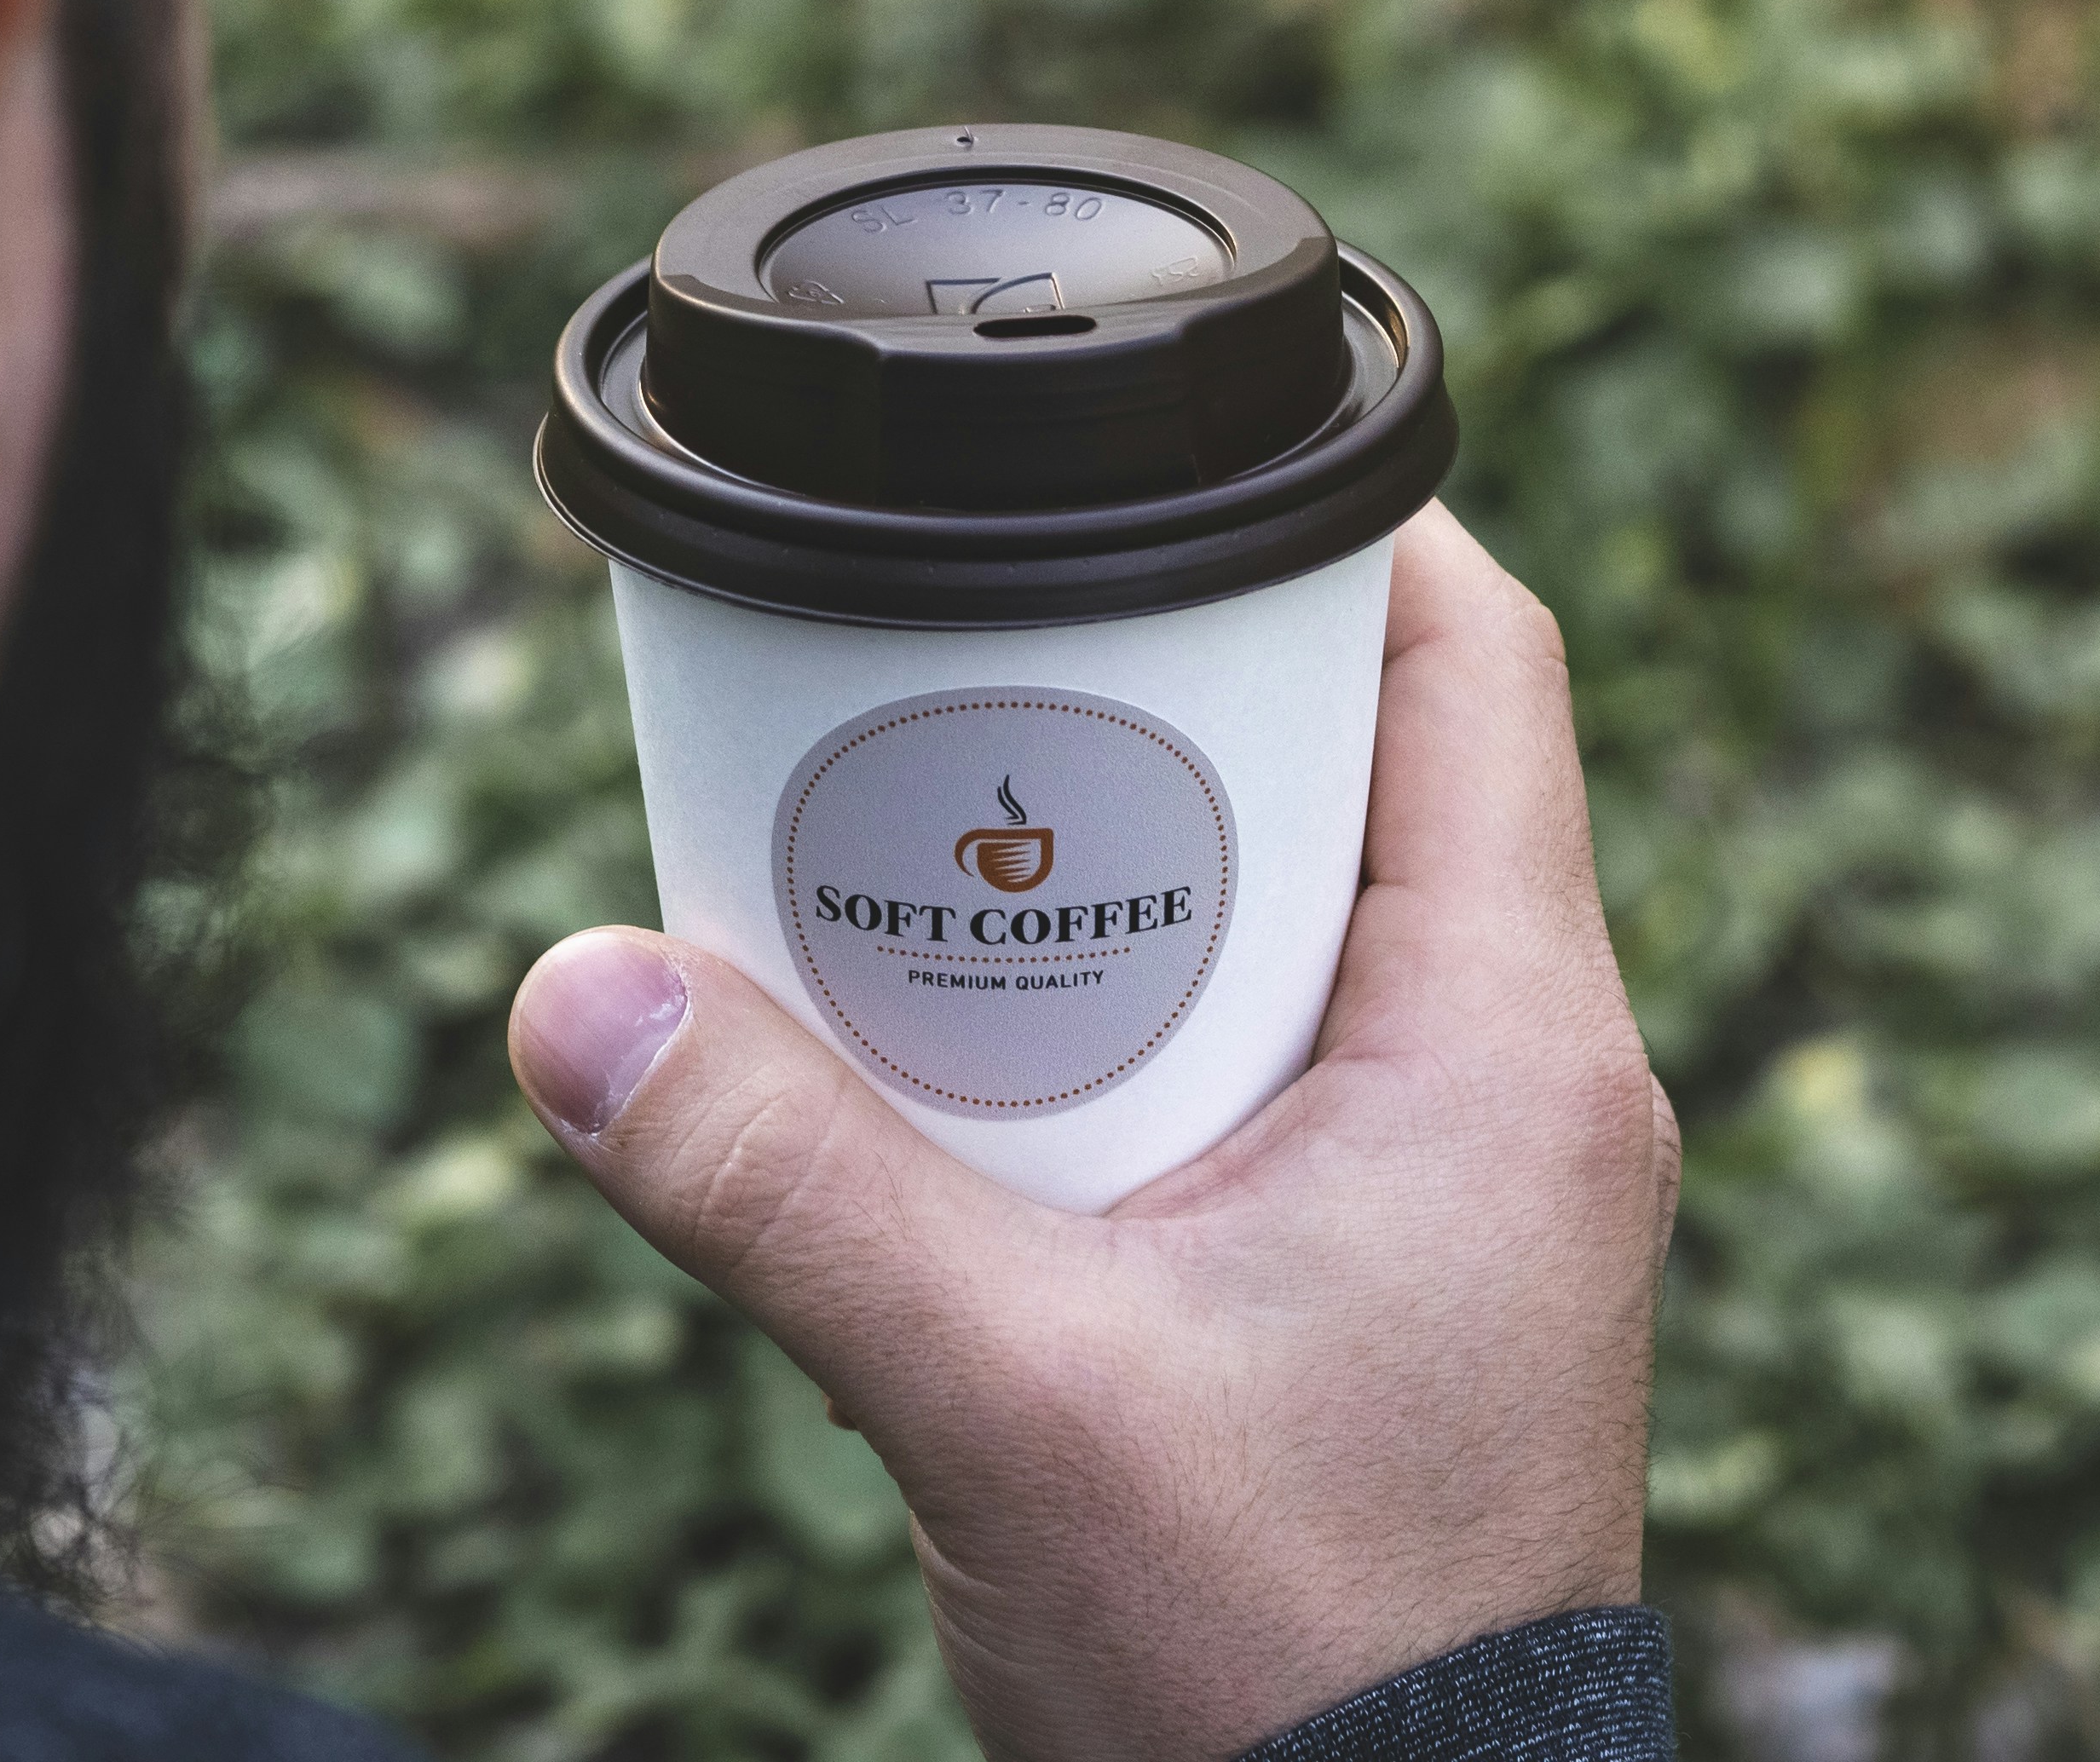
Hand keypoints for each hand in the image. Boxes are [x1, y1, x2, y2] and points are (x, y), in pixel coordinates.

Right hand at [505, 502, 1676, 1761]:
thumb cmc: (1279, 1671)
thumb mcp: (1004, 1401)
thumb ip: (784, 1189)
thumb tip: (569, 995)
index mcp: (1514, 1044)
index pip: (1471, 656)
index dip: (1326, 519)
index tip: (1152, 458)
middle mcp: (1530, 1085)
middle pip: (1360, 767)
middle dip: (1147, 702)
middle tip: (948, 668)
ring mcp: (1476, 1190)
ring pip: (1298, 923)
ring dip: (1120, 875)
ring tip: (918, 852)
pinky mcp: (1402, 1282)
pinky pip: (1274, 1060)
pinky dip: (1129, 1020)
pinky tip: (971, 1065)